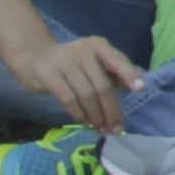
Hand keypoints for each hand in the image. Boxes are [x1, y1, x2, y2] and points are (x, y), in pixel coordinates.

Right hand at [15, 33, 148, 131]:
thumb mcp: (94, 62)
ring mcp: (65, 62)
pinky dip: (79, 114)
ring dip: (96, 116)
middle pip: (102, 86)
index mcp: (98, 45)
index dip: (129, 74)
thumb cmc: (72, 63)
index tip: (140, 89)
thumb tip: (139, 85)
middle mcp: (83, 51)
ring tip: (101, 128)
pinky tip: (85, 122)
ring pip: (87, 95)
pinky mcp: (49, 75)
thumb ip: (115, 72)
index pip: (117, 60)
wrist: (34, 57)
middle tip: (116, 129)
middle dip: (111, 110)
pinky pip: (69, 99)